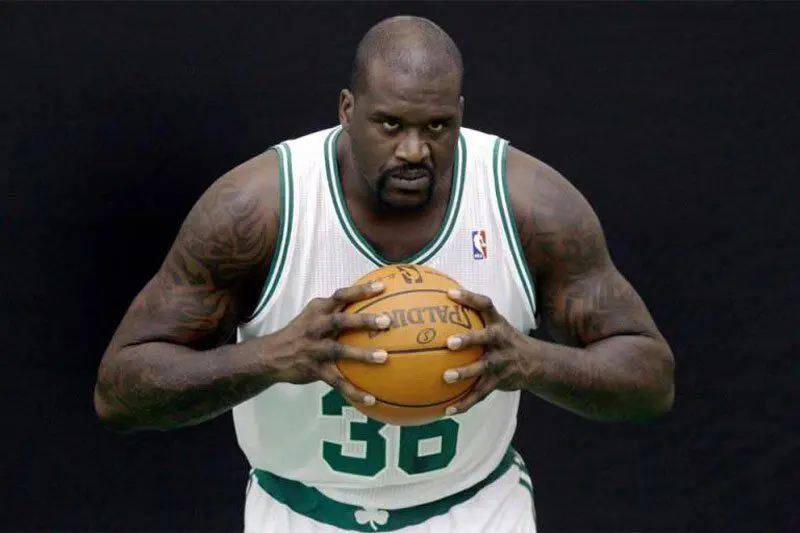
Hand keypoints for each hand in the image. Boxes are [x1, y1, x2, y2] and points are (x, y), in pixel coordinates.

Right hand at [263, 281, 390, 406]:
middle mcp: (316, 327)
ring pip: (339, 351)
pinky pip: (336, 382)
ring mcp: (314, 349)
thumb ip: (336, 309)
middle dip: (363, 320)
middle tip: (386, 321)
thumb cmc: (301, 332)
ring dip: (362, 354)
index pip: (341, 295)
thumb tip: (370, 303)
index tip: (382, 286)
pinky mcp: (314, 369)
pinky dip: (353, 391)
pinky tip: (371, 399)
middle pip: (341, 320)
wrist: (271, 355)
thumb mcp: (314, 315)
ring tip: (384, 357)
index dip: (360, 290)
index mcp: (319, 310)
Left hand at [441, 288, 536, 415]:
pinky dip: (464, 403)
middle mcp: (500, 341)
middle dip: (468, 339)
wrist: (535, 363)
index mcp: (497, 323)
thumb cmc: (503, 339)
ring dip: (465, 373)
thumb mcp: (495, 323)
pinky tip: (447, 411)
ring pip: (483, 368)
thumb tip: (437, 301)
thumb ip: (472, 315)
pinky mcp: (499, 382)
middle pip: (485, 338)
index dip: (469, 298)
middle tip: (449, 343)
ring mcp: (501, 362)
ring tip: (446, 377)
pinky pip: (480, 394)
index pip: (485, 305)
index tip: (449, 293)